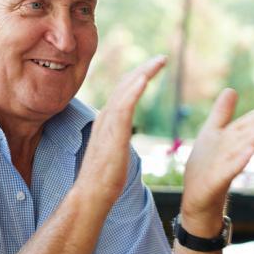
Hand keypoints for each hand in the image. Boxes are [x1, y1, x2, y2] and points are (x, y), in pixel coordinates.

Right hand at [77, 55, 166, 205]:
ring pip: (125, 90)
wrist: (92, 195)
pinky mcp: (113, 134)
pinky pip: (123, 106)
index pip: (123, 92)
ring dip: (143, 73)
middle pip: (125, 85)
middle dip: (144, 69)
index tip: (153, 68)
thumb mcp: (114, 151)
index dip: (138, 77)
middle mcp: (105, 117)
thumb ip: (117, 138)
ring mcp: (108, 124)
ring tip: (160, 61)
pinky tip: (145, 78)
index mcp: (107, 121)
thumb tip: (122, 137)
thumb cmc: (104, 179)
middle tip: (162, 58)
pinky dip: (134, 90)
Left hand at [180, 89, 253, 232]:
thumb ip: (222, 113)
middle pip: (248, 135)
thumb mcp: (211, 133)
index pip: (247, 124)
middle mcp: (232, 152)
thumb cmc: (206, 166)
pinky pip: (230, 169)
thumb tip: (231, 89)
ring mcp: (226, 166)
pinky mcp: (218, 180)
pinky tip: (249, 152)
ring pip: (242, 149)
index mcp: (231, 140)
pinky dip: (240, 161)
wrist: (197, 198)